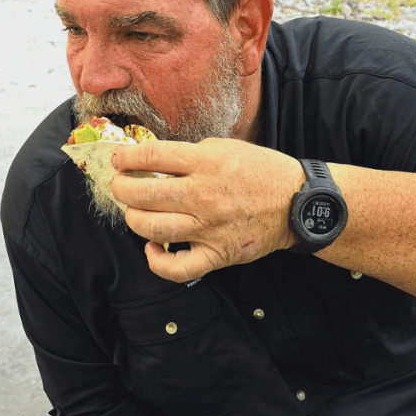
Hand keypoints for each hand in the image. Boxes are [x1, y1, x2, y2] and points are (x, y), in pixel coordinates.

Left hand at [110, 138, 304, 282]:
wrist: (296, 202)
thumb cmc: (261, 172)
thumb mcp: (226, 147)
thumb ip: (191, 154)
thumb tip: (154, 161)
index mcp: (206, 162)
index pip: (151, 156)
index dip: (126, 157)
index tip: (119, 160)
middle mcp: (203, 195)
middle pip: (143, 194)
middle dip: (121, 188)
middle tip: (120, 186)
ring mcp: (208, 228)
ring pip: (152, 228)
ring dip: (133, 219)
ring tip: (134, 212)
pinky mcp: (216, 254)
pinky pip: (177, 268)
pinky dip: (157, 262)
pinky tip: (153, 249)